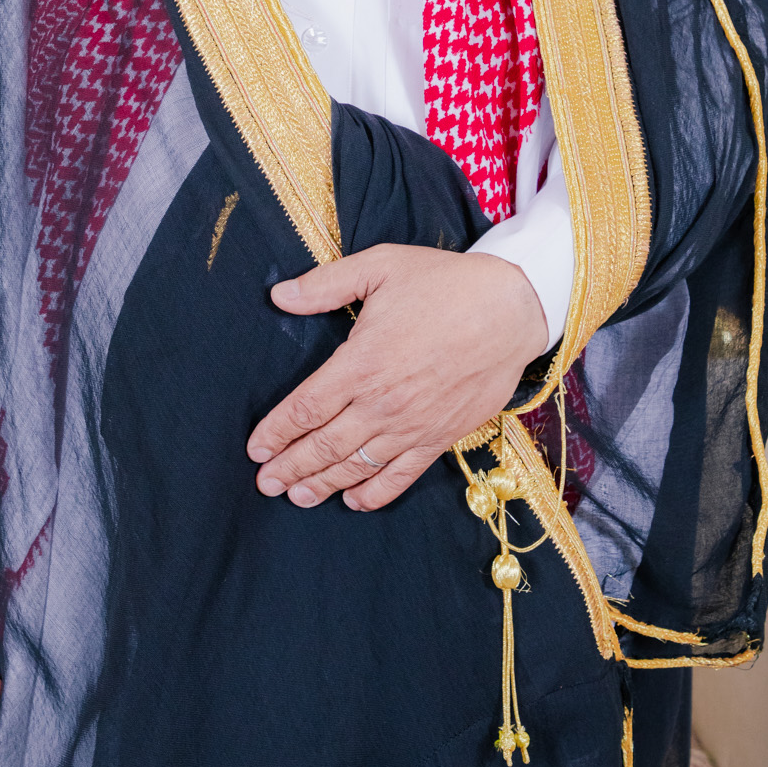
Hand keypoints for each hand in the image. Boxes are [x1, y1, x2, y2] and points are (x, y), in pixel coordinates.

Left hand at [248, 245, 547, 510]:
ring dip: (322, 484)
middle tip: (265, 483)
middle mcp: (383, 402)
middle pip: (324, 446)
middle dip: (290, 467)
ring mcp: (412, 425)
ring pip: (357, 466)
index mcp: (362, 362)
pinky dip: (374, 493)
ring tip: (296, 496)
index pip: (306, 408)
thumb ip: (327, 283)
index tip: (255, 447)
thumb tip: (280, 296)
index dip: (276, 431)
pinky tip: (353, 501)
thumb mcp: (381, 265)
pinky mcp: (440, 437)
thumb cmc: (445, 284)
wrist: (512, 310)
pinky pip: (400, 475)